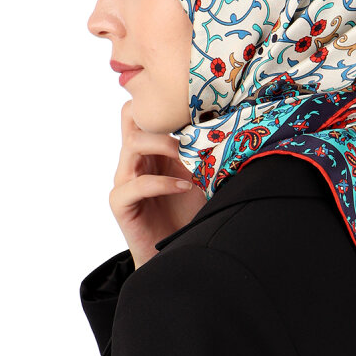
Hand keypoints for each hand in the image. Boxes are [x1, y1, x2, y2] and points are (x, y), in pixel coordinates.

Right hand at [110, 100, 206, 268]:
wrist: (181, 253)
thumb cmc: (191, 213)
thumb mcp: (203, 176)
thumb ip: (206, 153)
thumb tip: (234, 125)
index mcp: (151, 147)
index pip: (146, 110)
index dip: (166, 102)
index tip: (198, 105)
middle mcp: (134, 158)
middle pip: (132, 115)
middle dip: (163, 117)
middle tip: (193, 128)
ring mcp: (125, 179)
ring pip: (133, 143)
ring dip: (165, 145)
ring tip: (191, 158)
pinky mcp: (121, 202)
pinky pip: (136, 185)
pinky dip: (163, 183)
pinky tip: (185, 187)